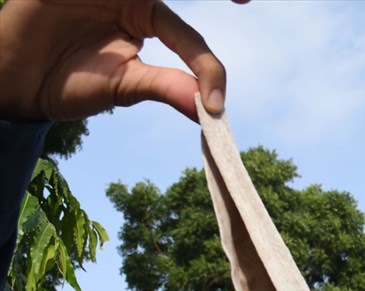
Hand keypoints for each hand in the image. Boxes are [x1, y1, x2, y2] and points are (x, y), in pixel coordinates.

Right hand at [0, 0, 238, 122]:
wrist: (17, 82)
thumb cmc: (73, 83)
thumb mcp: (125, 86)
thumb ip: (167, 87)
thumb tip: (212, 111)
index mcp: (148, 17)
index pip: (189, 38)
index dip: (207, 67)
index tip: (218, 104)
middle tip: (247, 3)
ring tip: (150, 20)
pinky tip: (110, 2)